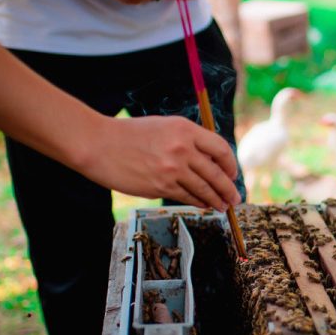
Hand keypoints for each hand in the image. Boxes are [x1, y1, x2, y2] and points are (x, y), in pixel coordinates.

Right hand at [81, 115, 240, 208]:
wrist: (99, 145)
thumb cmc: (130, 135)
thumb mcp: (164, 128)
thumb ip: (187, 141)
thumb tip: (210, 162)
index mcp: (185, 129)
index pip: (220, 148)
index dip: (230, 164)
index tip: (232, 174)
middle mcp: (182, 148)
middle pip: (216, 173)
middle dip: (229, 188)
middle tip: (236, 198)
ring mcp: (172, 169)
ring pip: (204, 188)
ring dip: (216, 200)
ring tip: (223, 206)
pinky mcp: (161, 186)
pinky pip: (187, 197)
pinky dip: (198, 202)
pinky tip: (204, 205)